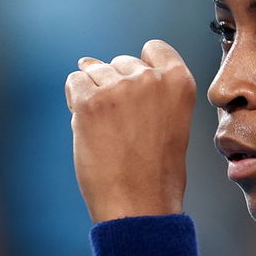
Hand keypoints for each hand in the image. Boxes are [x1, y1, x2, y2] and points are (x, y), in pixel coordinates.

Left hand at [66, 41, 195, 220]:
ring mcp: (119, 89)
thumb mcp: (169, 123)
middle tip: (124, 128)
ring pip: (95, 71)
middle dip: (116, 87)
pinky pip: (75, 83)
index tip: (141, 98)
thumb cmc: (155, 172)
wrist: (140, 205)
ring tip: (109, 132)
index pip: (155, 49)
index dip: (142, 69)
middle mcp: (151, 79)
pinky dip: (77, 102)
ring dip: (96, 96)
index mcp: (180, 82)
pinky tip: (91, 127)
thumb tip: (88, 61)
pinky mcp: (91, 102)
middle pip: (122, 61)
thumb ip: (145, 92)